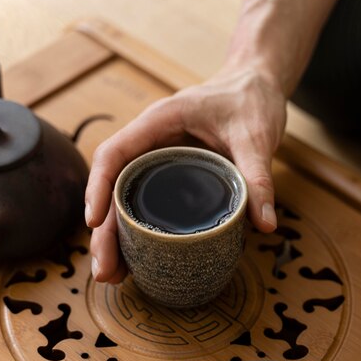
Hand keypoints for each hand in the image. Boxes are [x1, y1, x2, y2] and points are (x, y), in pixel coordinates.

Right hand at [85, 66, 286, 282]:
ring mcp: (157, 161)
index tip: (94, 223)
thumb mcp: (256, 136)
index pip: (115, 154)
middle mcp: (150, 143)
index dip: (99, 187)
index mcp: (159, 122)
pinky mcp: (171, 176)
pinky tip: (137, 259)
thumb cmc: (249, 99)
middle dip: (104, 231)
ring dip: (116, 237)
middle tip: (106, 271)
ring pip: (125, 200)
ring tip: (115, 275)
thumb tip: (266, 225)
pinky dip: (137, 231)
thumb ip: (258, 177)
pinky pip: (145, 203)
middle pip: (113, 187)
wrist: (256, 85)